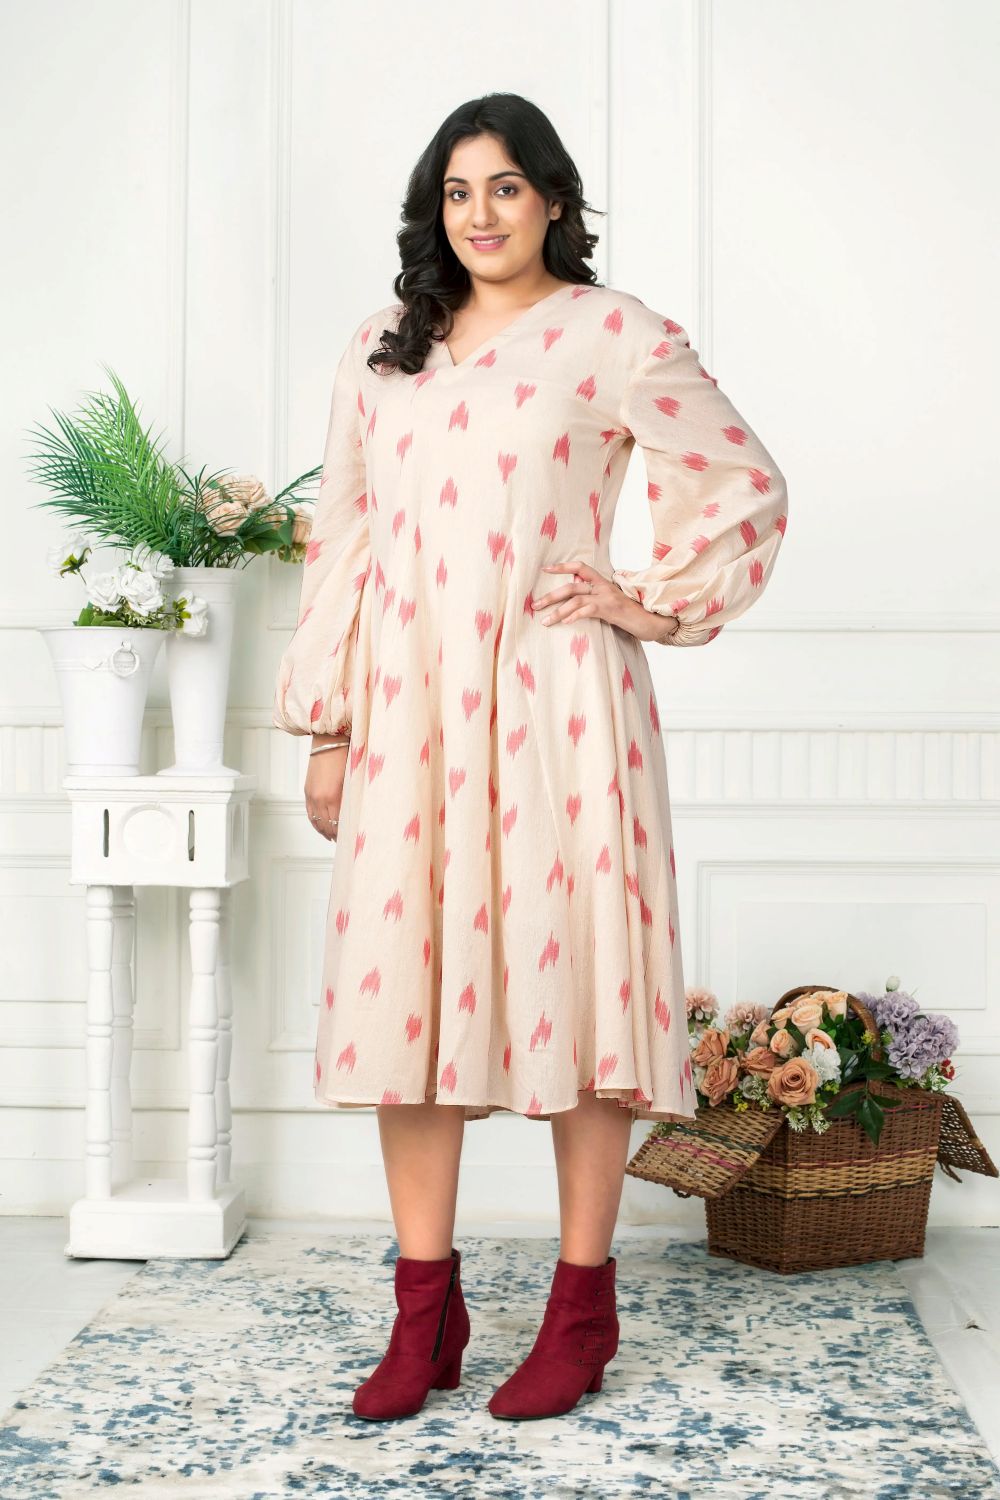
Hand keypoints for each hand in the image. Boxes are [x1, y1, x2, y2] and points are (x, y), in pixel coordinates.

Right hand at [305, 743, 348, 841]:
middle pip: (326, 825)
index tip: (350, 837)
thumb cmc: (346, 756)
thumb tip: (354, 813)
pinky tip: (321, 827)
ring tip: (332, 837)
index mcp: (333, 797)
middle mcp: (319, 798)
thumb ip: (351, 799)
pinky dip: (315, 822)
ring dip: (324, 831)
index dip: (343, 833)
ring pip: (316, 821)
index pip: (338, 823)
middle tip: (343, 840)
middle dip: (334, 834)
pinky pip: (309, 813)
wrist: (330, 741)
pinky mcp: (307, 791)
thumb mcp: (352, 780)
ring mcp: (311, 795)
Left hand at [531, 561, 678, 643]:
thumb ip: (595, 598)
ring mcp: (608, 597)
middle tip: (534, 605)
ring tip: (545, 621)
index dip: (562, 567)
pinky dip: (575, 615)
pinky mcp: (612, 610)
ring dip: (558, 611)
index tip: (545, 569)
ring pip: (576, 599)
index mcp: (602, 583)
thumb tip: (575, 597)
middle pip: (572, 586)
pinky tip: (566, 623)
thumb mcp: (611, 603)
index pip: (580, 568)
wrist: (653, 620)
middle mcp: (603, 587)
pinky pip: (589, 610)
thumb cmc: (631, 614)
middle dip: (550, 596)